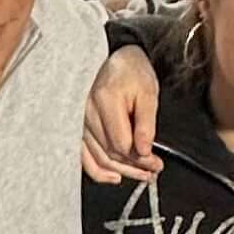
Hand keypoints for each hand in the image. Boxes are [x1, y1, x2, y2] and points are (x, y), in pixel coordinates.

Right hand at [82, 45, 162, 184]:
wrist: (115, 56)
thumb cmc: (132, 70)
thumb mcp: (148, 91)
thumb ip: (146, 123)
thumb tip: (145, 152)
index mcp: (105, 100)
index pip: (122, 143)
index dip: (141, 159)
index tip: (156, 164)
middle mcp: (87, 112)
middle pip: (110, 153)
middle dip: (134, 167)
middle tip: (152, 173)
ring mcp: (78, 120)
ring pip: (98, 157)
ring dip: (120, 171)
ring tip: (141, 176)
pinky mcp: (77, 126)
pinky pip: (83, 154)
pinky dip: (97, 170)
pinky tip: (113, 177)